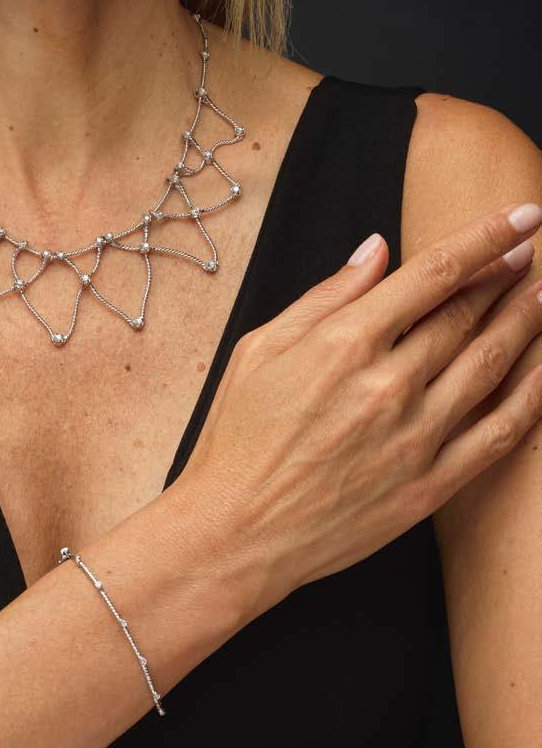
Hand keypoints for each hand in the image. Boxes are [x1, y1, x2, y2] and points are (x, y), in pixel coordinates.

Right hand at [176, 201, 541, 613]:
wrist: (235, 530)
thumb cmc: (236, 437)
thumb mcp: (259, 349)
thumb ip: (324, 297)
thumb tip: (376, 251)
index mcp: (345, 342)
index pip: (434, 274)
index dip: (485, 239)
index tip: (520, 218)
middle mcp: (390, 383)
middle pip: (466, 315)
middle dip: (505, 277)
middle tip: (530, 255)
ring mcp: (416, 436)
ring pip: (491, 365)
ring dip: (526, 323)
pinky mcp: (429, 485)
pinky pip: (497, 435)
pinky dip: (531, 399)